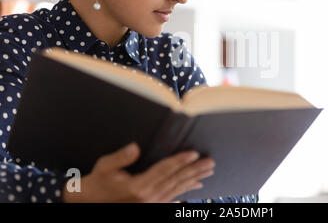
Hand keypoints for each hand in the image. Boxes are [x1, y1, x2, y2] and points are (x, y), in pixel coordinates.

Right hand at [62, 142, 214, 202]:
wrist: (87, 203)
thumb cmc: (97, 183)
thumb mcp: (105, 166)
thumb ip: (121, 157)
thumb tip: (136, 147)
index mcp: (138, 186)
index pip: (165, 170)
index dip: (180, 161)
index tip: (194, 154)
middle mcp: (148, 198)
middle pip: (176, 181)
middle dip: (194, 171)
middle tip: (210, 163)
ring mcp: (150, 205)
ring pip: (176, 191)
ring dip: (193, 181)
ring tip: (207, 173)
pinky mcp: (149, 208)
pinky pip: (170, 202)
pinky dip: (183, 195)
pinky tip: (194, 191)